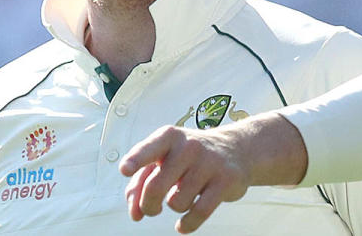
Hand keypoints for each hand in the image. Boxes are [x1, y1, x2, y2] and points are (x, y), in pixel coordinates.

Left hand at [120, 113, 306, 233]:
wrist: (236, 150)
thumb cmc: (190, 156)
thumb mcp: (164, 159)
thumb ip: (141, 182)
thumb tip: (136, 213)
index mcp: (169, 137)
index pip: (149, 149)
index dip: (135, 160)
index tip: (125, 169)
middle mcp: (189, 147)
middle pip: (155, 187)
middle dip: (148, 205)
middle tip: (151, 208)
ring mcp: (209, 163)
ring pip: (176, 203)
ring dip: (175, 206)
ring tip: (183, 196)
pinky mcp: (226, 181)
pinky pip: (199, 212)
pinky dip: (187, 224)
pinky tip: (183, 224)